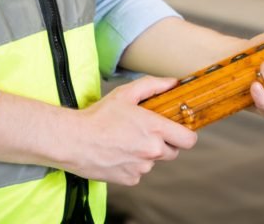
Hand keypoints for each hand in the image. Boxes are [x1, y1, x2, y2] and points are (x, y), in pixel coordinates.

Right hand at [65, 75, 196, 184]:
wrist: (75, 141)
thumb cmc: (99, 116)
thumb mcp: (126, 93)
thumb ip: (153, 85)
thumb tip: (173, 83)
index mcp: (155, 129)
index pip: (189, 139)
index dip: (187, 134)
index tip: (180, 129)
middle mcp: (152, 151)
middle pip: (173, 151)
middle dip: (165, 142)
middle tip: (148, 132)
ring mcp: (142, 168)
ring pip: (154, 161)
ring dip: (147, 153)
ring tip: (127, 140)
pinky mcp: (130, 179)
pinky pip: (139, 172)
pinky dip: (133, 164)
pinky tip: (119, 152)